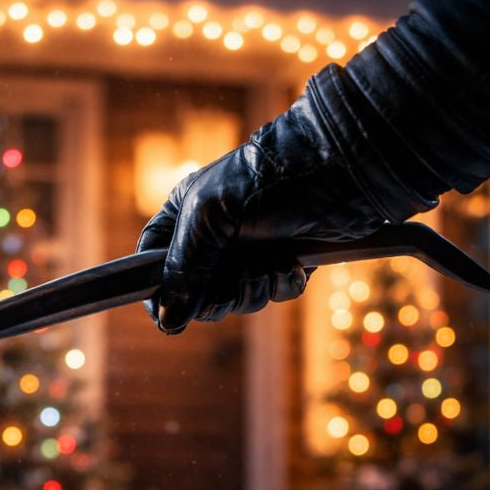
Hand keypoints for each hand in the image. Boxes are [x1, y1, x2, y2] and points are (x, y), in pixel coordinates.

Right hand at [136, 93, 383, 333]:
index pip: (153, 264)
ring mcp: (250, 252)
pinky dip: (285, 283)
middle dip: (221, 293)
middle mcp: (214, 238)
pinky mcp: (284, 262)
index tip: (168, 317)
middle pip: (197, 294)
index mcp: (185, 217)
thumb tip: (168, 321)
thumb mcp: (211, 218)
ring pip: (238, 300)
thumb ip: (185, 267)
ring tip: (273, 260)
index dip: (158, 294)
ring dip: (257, 287)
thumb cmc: (266, 179)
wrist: (336, 168)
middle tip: (239, 276)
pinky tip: (295, 260)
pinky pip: (274, 295)